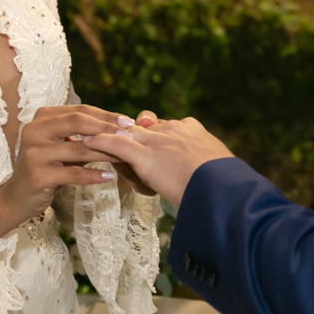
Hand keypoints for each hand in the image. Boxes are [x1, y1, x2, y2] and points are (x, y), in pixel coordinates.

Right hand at [0, 105, 131, 235]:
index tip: (128, 122)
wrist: (17, 197)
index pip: (80, 110)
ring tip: (126, 156)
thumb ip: (81, 134)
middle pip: (78, 122)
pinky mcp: (38, 174)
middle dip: (107, 128)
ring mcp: (35, 152)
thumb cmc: (46, 168)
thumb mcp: (60, 144)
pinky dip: (93, 175)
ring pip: (78, 149)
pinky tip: (109, 177)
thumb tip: (118, 126)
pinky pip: (73, 173)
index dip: (105, 115)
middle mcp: (35, 130)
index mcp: (42, 118)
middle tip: (130, 135)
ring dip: (106, 152)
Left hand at [82, 112, 233, 205]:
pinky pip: (116, 143)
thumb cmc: (227, 183)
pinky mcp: (144, 156)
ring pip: (128, 133)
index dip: (155, 134)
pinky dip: (100, 142)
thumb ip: (211, 165)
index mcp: (192, 129)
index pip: (166, 126)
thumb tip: (220, 174)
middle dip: (130, 134)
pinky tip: (86, 142)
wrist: (221, 187)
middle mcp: (172, 129)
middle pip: (144, 128)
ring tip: (90, 138)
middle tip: (113, 137)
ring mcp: (157, 141)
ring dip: (110, 136)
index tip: (148, 138)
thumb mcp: (222, 168)